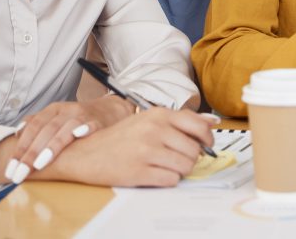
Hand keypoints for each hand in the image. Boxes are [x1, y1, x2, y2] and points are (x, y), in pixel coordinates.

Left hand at [8, 95, 133, 182]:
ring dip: (52, 145)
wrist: (111, 109)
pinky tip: (78, 135)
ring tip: (40, 163)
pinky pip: (91, 125)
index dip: (20, 148)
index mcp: (53, 111)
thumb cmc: (79, 119)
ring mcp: (83, 115)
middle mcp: (66, 111)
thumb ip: (38, 124)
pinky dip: (84, 129)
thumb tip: (18, 133)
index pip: (32, 128)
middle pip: (44, 131)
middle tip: (19, 174)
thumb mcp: (57, 118)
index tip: (11, 168)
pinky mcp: (99, 122)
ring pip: (64, 129)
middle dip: (30, 154)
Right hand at [53, 108, 215, 186]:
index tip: (206, 146)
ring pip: (186, 167)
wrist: (84, 153)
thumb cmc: (118, 137)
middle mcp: (155, 130)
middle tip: (177, 159)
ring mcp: (147, 151)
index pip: (199, 126)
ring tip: (164, 166)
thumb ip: (179, 121)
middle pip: (195, 151)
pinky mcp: (139, 172)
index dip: (207, 140)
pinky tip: (155, 174)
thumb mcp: (148, 120)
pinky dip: (168, 180)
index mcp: (159, 114)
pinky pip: (171, 180)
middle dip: (190, 159)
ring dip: (180, 170)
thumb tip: (211, 122)